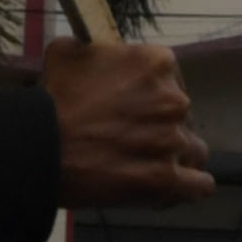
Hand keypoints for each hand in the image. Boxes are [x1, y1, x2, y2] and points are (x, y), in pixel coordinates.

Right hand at [44, 38, 212, 208]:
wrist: (41, 147)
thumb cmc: (53, 99)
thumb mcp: (68, 51)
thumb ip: (97, 50)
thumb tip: (98, 52)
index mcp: (156, 63)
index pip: (170, 78)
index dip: (151, 93)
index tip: (134, 106)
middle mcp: (173, 99)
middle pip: (181, 116)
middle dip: (160, 127)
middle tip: (130, 139)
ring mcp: (173, 141)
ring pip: (193, 150)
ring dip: (175, 158)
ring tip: (147, 167)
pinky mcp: (168, 179)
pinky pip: (200, 185)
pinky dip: (187, 188)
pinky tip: (167, 191)